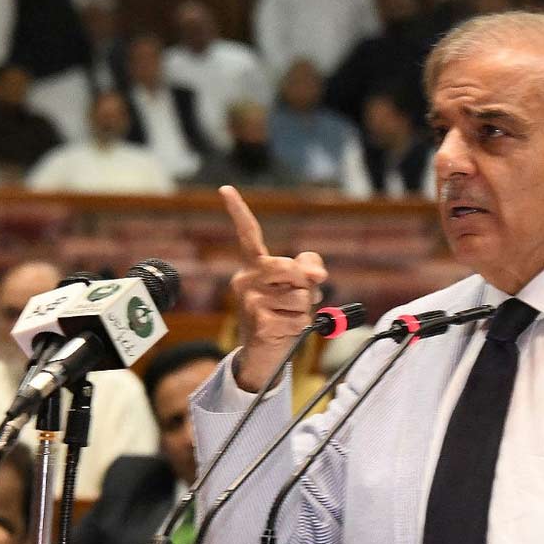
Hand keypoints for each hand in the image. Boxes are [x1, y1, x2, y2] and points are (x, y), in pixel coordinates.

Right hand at [222, 186, 326, 391]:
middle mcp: (244, 280)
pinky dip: (300, 327)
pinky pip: (298, 318)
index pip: (248, 235)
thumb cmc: (282, 314)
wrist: (264, 355)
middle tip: (297, 301)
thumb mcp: (299, 286)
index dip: (239, 211)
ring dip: (305, 310)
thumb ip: (311, 268)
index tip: (226, 189)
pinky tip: (283, 332)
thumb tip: (318, 275)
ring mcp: (248, 302)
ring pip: (301, 296)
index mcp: (253, 267)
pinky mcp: (258, 322)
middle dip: (306, 286)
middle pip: (292, 269)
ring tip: (287, 318)